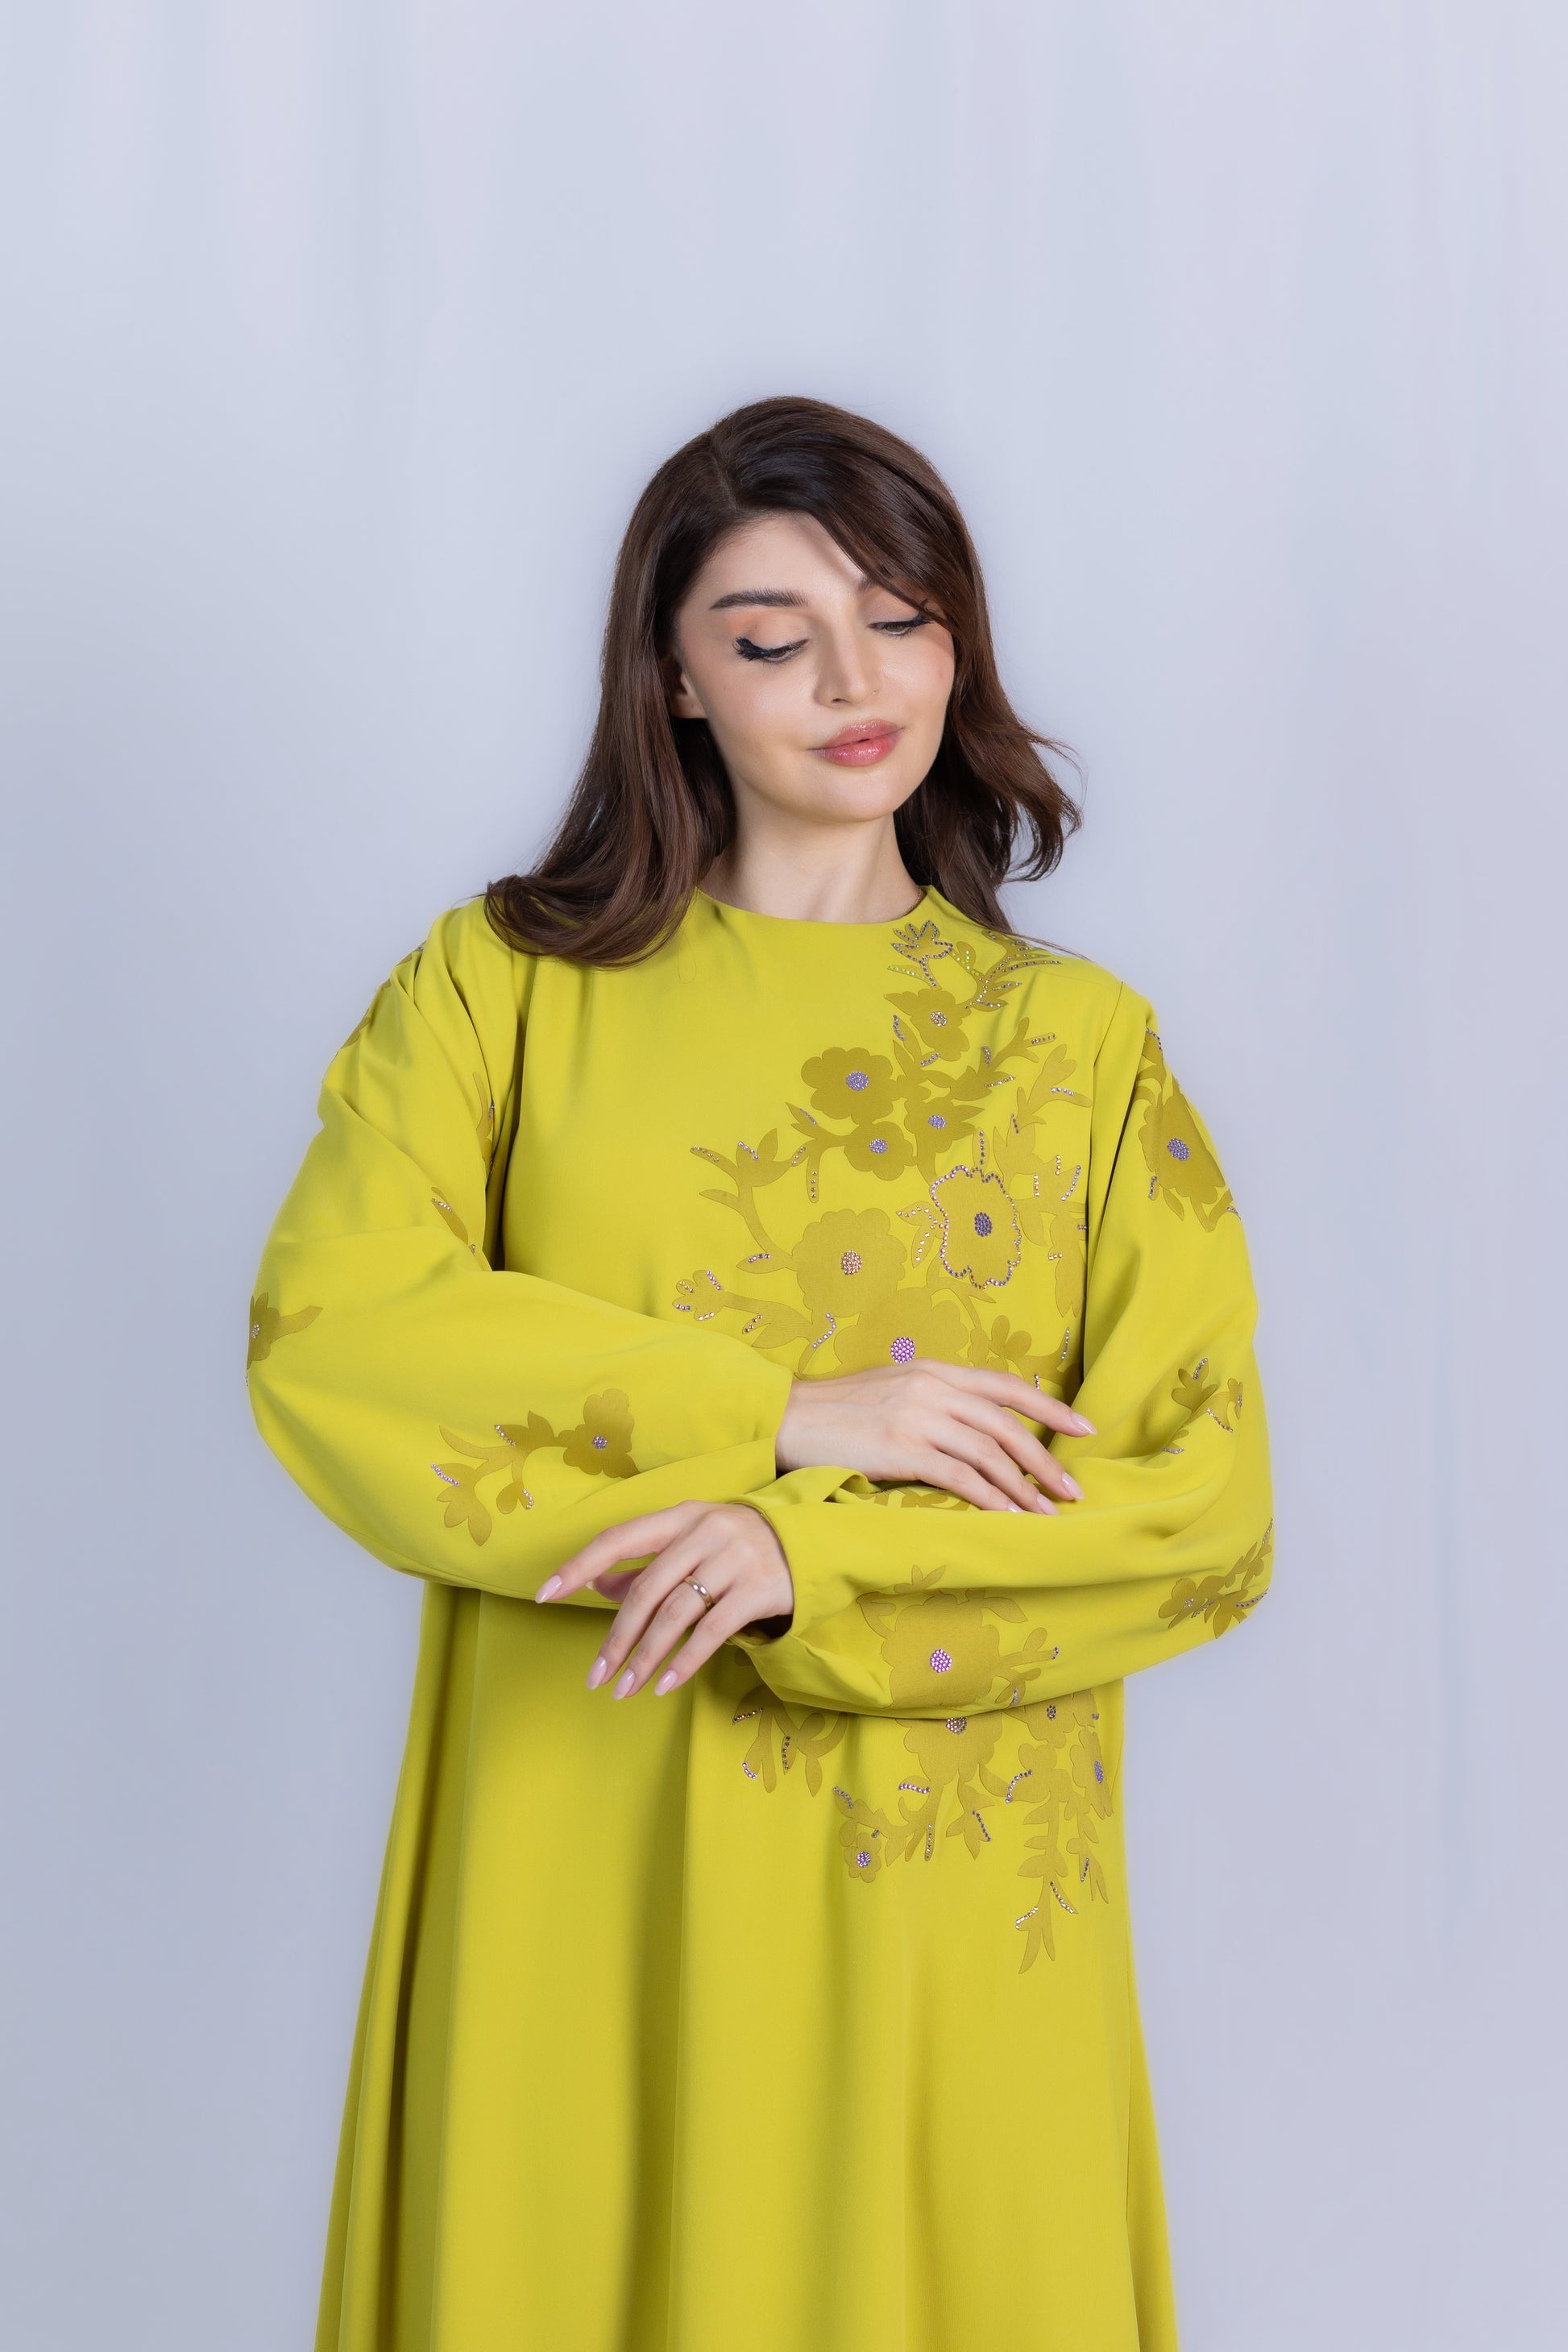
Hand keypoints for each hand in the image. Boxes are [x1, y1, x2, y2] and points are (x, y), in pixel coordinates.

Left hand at [534, 1502, 793, 1700]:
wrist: (811, 1544)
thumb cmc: (737, 1545)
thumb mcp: (692, 1542)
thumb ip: (645, 1565)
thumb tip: (593, 1584)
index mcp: (680, 1516)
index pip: (619, 1538)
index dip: (579, 1565)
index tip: (545, 1594)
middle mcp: (704, 1532)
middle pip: (647, 1589)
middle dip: (617, 1638)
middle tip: (596, 1676)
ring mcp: (734, 1559)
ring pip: (676, 1614)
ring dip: (645, 1657)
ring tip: (625, 1689)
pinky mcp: (758, 1589)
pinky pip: (712, 1631)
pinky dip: (684, 1661)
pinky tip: (665, 1684)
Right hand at [774, 1358, 1094, 1513]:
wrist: (785, 1417)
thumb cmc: (835, 1410)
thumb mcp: (892, 1387)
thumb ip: (933, 1397)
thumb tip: (972, 1423)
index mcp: (934, 1369)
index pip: (1005, 1387)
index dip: (1049, 1407)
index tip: (1084, 1428)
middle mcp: (932, 1387)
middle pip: (1006, 1425)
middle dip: (1045, 1461)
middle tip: (1073, 1490)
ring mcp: (918, 1417)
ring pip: (989, 1454)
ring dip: (1024, 1488)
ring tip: (1046, 1514)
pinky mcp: (902, 1449)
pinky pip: (960, 1477)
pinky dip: (989, 1499)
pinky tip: (1006, 1518)